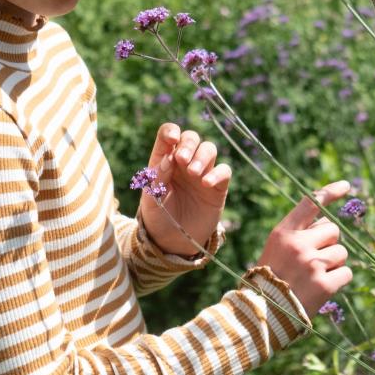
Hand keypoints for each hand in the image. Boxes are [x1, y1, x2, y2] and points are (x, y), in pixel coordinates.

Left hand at [136, 122, 229, 256]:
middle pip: (191, 137)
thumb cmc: (158, 218)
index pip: (168, 135)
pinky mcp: (217, 187)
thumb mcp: (150, 200)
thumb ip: (156, 179)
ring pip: (209, 149)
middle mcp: (184, 163)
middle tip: (182, 159)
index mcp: (164, 161)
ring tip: (193, 173)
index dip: (171, 131)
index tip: (172, 140)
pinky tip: (206, 183)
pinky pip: (224, 170)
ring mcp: (202, 173)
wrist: (173, 242)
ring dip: (202, 156)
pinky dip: (217, 173)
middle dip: (188, 144)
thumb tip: (168, 158)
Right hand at [258, 180, 353, 317]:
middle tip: (315, 259)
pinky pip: (347, 273)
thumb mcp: (275, 249)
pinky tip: (322, 287)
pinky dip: (339, 280)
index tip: (346, 186)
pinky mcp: (325, 284)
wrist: (262, 313)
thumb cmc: (269, 279)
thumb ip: (298, 235)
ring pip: (342, 252)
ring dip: (334, 263)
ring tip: (315, 276)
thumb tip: (328, 226)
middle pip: (333, 230)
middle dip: (329, 243)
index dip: (330, 193)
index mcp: (284, 232)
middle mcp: (299, 244)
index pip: (310, 204)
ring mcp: (313, 264)